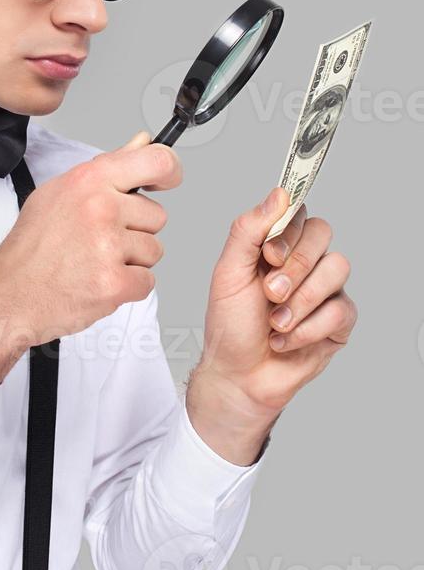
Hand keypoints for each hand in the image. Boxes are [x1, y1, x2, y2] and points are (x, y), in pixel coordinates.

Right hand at [0, 130, 181, 381]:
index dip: (170, 171)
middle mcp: (101, 208)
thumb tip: (141, 142)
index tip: (165, 181)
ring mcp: (108, 246)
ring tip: (94, 261)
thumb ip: (108, 167)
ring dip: (131, 261)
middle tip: (99, 239)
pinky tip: (98, 280)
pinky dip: (128, 287)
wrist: (9, 293)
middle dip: (136, 230)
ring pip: (153, 251)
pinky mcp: (113, 283)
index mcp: (89, 180)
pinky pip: (147, 282)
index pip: (156, 161)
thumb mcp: (62, 190)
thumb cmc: (33, 244)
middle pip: (157, 216)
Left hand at [186, 186, 357, 461]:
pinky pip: (341, 309)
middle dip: (294, 266)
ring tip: (276, 322)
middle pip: (322, 234)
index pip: (298, 213)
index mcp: (276, 245)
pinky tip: (286, 339)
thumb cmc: (230, 324)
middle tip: (270, 292)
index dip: (287, 231)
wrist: (237, 375)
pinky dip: (308, 328)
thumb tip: (278, 194)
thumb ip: (249, 230)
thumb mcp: (228, 272)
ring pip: (336, 269)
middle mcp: (304, 262)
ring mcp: (324, 290)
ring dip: (300, 300)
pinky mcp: (339, 322)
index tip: (268, 254)